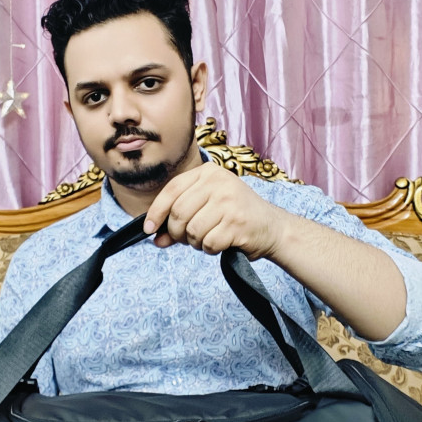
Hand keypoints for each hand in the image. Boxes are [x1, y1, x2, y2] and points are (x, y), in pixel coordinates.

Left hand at [143, 163, 286, 259]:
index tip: (149, 229)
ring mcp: (229, 201)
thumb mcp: (206, 209)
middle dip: (177, 233)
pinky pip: (208, 243)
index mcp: (208, 172)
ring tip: (209, 238)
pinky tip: (222, 243)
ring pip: (192, 231)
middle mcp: (219, 182)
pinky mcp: (237, 222)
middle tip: (187, 239)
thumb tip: (155, 238)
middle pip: (178, 213)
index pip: (171, 190)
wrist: (272, 228)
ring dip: (196, 243)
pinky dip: (210, 249)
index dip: (156, 212)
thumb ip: (179, 220)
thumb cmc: (235, 217)